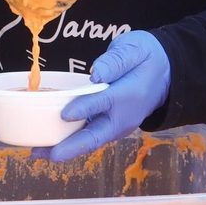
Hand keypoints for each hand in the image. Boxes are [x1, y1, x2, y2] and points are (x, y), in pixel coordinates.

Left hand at [43, 30, 170, 161]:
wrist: (165, 73)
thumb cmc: (146, 58)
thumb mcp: (134, 49)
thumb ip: (115, 61)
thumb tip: (96, 73)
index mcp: (129, 94)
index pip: (104, 101)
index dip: (85, 108)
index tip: (65, 114)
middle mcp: (123, 116)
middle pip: (96, 134)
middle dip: (71, 146)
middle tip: (50, 155)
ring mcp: (117, 125)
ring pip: (90, 140)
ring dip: (65, 148)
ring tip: (39, 153)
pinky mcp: (110, 127)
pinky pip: (89, 136)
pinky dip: (70, 143)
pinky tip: (49, 146)